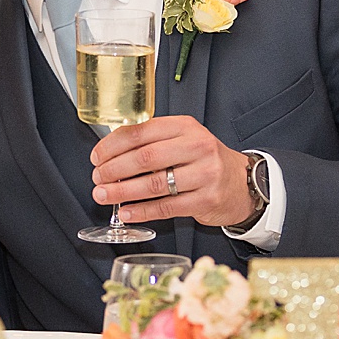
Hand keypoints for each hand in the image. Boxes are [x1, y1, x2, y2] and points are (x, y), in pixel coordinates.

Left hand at [90, 114, 254, 229]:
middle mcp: (197, 147)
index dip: (113, 145)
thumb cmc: (203, 160)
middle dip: (114, 169)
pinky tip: (126, 212)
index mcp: (185, 126)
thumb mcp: (183, 139)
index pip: (141, 131)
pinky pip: (166, 207)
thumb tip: (111, 155)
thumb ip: (153, 142)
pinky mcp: (206, 200)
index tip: (97, 156)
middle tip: (97, 177)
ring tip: (103, 195)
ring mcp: (204, 174)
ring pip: (154, 184)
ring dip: (123, 191)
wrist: (241, 183)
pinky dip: (142, 211)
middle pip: (145, 157)